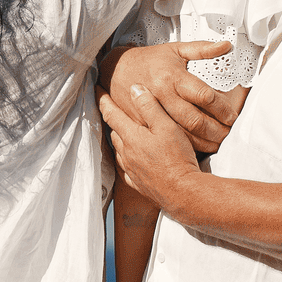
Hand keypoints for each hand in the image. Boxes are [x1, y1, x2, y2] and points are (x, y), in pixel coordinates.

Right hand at [100, 41, 246, 153]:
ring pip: (181, 132)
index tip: (232, 116)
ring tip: (218, 142)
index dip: (222, 109)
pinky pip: (166, 137)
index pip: (204, 95)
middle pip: (194, 119)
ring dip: (203, 141)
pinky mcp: (143, 121)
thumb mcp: (176, 48)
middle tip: (228, 133)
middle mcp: (163, 94)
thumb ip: (203, 49)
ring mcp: (152, 111)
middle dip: (216, 129)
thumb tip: (227, 45)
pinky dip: (183, 144)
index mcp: (173, 76)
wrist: (115, 69)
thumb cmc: (150, 60)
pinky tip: (197, 146)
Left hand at [100, 82, 205, 207]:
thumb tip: (135, 89)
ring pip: (120, 150)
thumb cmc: (177, 159)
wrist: (183, 193)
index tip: (98, 90)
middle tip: (116, 110)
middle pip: (115, 132)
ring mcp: (130, 169)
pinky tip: (132, 159)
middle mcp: (126, 153)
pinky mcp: (138, 183)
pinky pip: (126, 168)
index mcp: (131, 136)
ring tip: (126, 133)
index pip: (111, 114)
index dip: (103, 100)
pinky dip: (127, 160)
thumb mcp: (166, 126)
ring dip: (121, 139)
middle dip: (115, 120)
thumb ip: (149, 107)